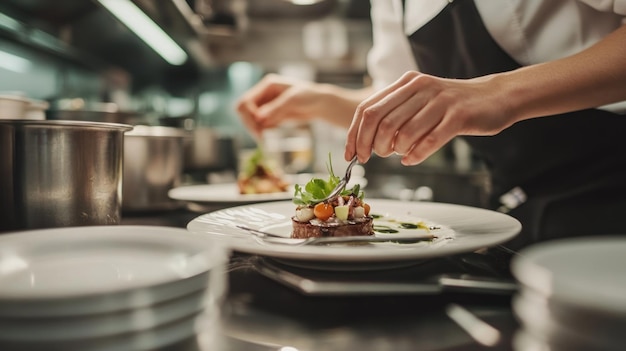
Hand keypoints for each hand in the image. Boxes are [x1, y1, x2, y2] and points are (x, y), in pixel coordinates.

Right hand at [236, 74, 326, 137]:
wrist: (320, 104)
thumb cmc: (310, 97)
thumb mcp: (293, 101)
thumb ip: (276, 109)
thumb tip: (259, 118)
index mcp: (267, 85)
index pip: (246, 101)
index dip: (248, 116)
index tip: (258, 129)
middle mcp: (264, 94)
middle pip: (244, 110)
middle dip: (250, 124)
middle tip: (260, 137)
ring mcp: (267, 104)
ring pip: (251, 119)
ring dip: (256, 129)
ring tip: (265, 138)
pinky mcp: (271, 114)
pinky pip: (260, 124)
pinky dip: (263, 130)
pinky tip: (274, 130)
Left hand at [344, 71, 513, 164]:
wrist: (495, 97)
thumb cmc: (452, 106)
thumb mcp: (420, 101)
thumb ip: (396, 114)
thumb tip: (367, 141)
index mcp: (406, 83)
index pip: (368, 109)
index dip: (354, 134)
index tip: (351, 154)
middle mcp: (420, 88)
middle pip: (380, 121)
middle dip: (370, 145)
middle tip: (372, 158)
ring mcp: (440, 101)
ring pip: (403, 133)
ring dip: (395, 151)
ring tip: (399, 155)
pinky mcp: (458, 116)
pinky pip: (428, 141)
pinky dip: (415, 155)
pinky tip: (411, 160)